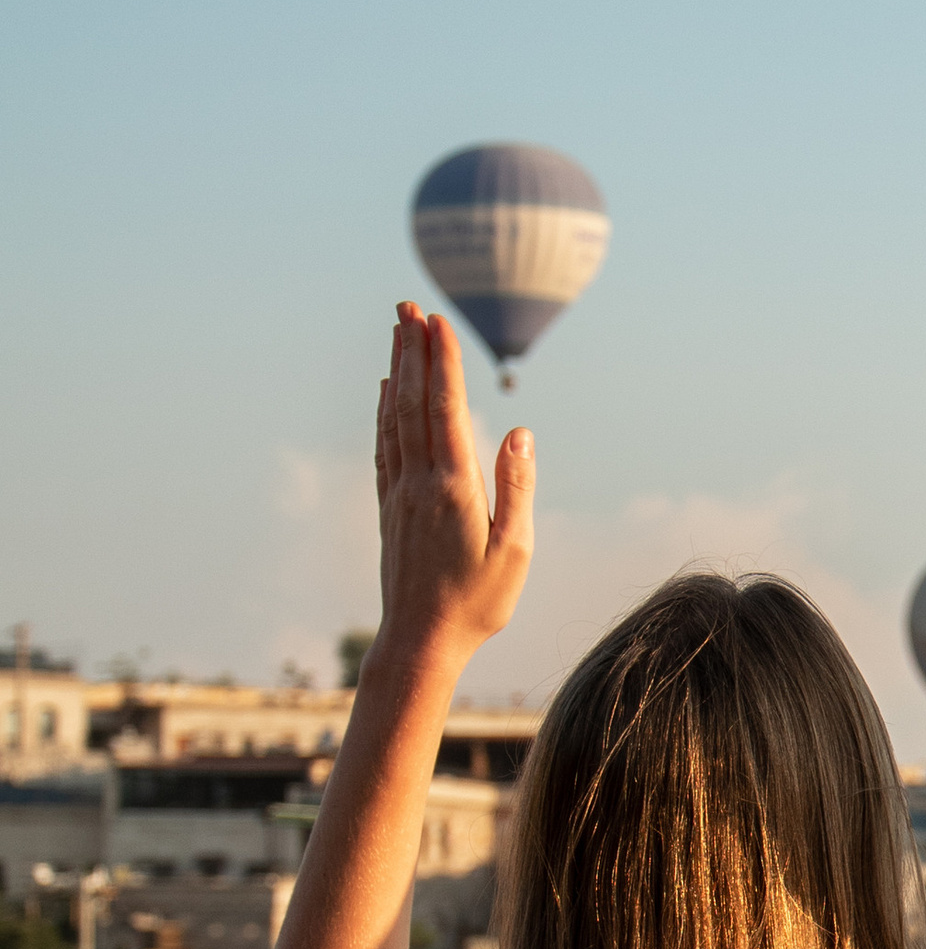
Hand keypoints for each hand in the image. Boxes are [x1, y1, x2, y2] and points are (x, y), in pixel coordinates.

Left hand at [373, 304, 535, 670]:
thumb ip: (517, 489)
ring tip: (398, 332)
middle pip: (413, 402)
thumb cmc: (477, 603)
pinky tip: (384, 391)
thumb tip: (519, 432)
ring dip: (396, 371)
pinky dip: (384, 411)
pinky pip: (384, 447)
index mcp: (454, 488)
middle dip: (413, 351)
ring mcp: (399, 494)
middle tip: (409, 306)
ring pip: (394, 418)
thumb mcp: (514, 552)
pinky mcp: (388, 508)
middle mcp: (419, 482)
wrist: (420, 642)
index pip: (446, 410)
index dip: (442, 362)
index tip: (439, 321)